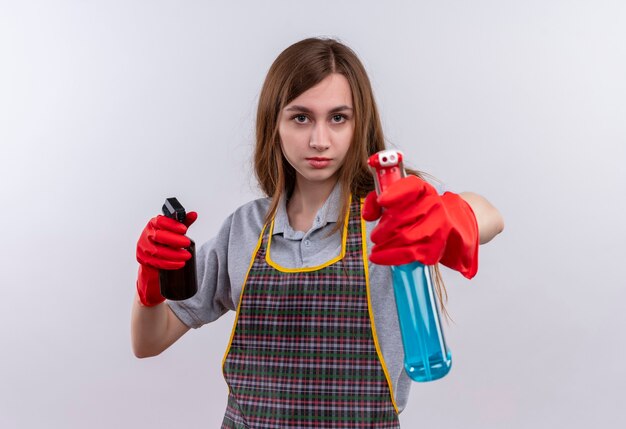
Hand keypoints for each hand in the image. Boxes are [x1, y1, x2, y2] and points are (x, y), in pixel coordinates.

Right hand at [135, 212, 197, 305]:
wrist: (152, 258)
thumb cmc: (164, 241)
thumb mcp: (174, 231)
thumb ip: (183, 222)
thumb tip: (194, 215)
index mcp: (153, 224)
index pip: (161, 221)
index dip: (172, 225)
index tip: (184, 229)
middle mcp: (146, 234)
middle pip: (159, 236)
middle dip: (174, 240)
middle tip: (187, 243)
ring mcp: (143, 247)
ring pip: (158, 251)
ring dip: (174, 254)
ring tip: (186, 255)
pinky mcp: (143, 259)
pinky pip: (157, 262)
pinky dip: (170, 263)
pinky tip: (180, 263)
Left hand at [362, 175, 477, 278]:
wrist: (458, 224)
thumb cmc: (425, 211)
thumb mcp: (405, 200)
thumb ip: (378, 201)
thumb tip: (368, 215)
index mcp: (423, 190)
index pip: (411, 186)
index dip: (395, 192)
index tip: (382, 200)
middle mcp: (434, 205)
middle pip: (400, 218)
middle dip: (382, 231)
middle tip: (375, 237)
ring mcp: (439, 226)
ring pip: (406, 239)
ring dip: (386, 249)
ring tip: (376, 253)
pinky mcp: (440, 246)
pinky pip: (414, 254)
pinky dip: (397, 258)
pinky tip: (389, 258)